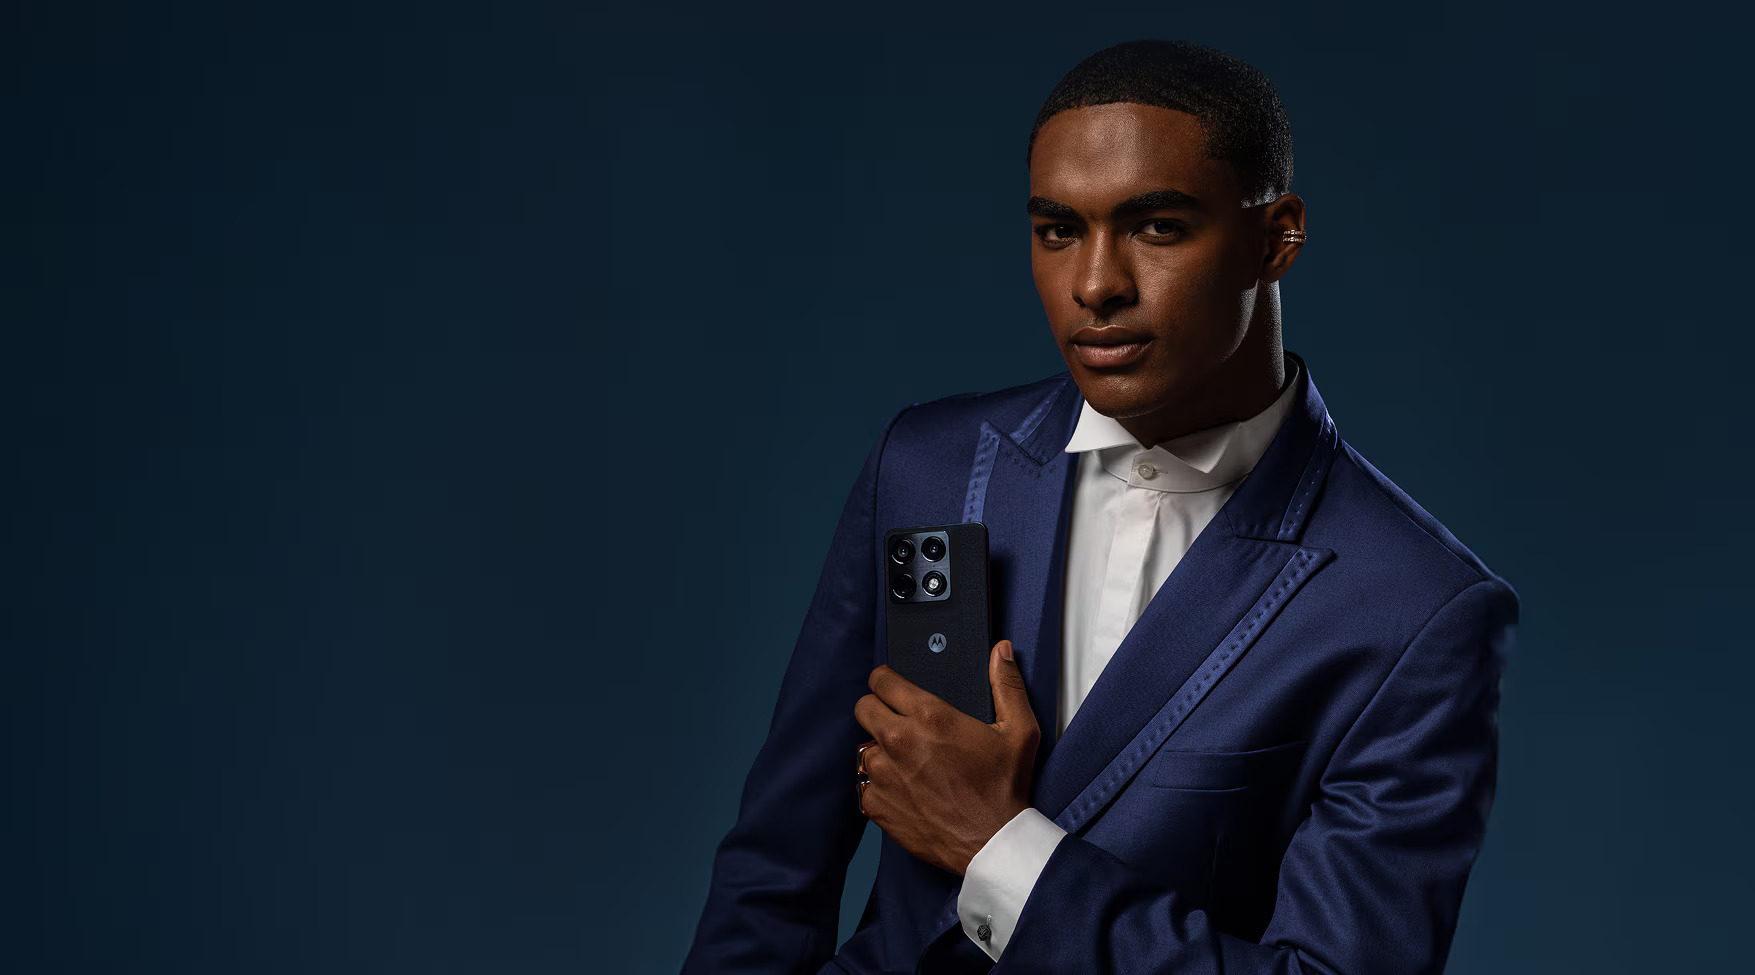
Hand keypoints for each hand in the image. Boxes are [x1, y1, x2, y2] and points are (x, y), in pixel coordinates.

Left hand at [854, 639, 1040, 875]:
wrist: (992, 843)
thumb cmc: (1004, 788)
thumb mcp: (1019, 731)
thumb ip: (1007, 684)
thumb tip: (1001, 650)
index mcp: (930, 717)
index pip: (882, 680)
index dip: (886, 680)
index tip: (891, 686)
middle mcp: (899, 741)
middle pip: (863, 707)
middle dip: (877, 708)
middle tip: (897, 720)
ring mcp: (884, 775)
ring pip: (864, 747)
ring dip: (880, 750)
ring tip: (908, 761)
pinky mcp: (877, 804)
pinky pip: (865, 783)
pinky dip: (880, 784)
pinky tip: (905, 788)